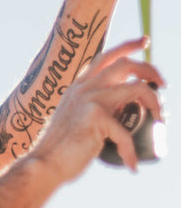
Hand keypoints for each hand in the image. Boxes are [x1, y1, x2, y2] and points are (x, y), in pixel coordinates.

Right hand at [31, 37, 163, 182]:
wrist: (44, 163)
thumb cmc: (63, 148)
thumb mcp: (78, 120)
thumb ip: (95, 108)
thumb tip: (124, 109)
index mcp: (79, 87)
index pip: (105, 57)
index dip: (127, 46)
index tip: (145, 42)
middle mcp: (83, 88)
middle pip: (125, 65)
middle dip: (150, 70)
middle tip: (162, 85)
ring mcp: (88, 99)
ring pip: (136, 89)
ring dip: (155, 104)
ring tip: (159, 122)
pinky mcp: (94, 116)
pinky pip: (126, 132)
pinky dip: (131, 151)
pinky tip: (131, 165)